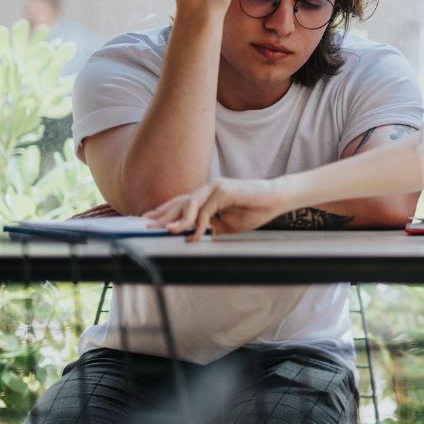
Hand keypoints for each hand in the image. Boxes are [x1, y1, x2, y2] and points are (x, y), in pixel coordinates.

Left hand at [145, 178, 289, 241]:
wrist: (276, 199)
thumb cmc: (255, 210)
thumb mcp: (228, 224)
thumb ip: (211, 226)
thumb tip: (193, 235)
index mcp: (208, 195)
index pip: (181, 203)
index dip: (164, 211)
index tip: (149, 221)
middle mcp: (208, 188)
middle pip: (179, 202)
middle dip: (162, 214)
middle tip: (146, 225)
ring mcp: (215, 187)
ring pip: (189, 204)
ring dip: (177, 220)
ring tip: (167, 231)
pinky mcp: (223, 191)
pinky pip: (205, 210)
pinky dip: (198, 224)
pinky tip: (194, 235)